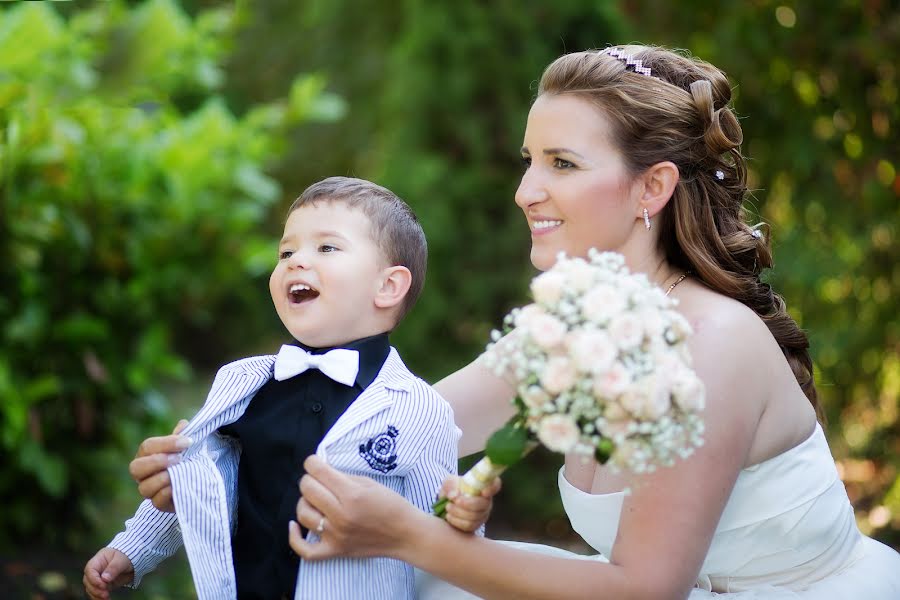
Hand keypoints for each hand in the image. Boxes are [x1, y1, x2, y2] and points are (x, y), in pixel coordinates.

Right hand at [83, 547, 133, 599]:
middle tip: (105, 594)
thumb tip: (105, 578)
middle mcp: (95, 570)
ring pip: (91, 589)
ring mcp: (98, 579)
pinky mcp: (103, 586)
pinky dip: (99, 598)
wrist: (132, 560)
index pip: (90, 570)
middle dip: (95, 589)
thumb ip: (114, 567)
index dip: (94, 579)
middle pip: (88, 581)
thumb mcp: (121, 559)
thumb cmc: (126, 555)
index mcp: (97, 560)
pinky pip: (97, 593)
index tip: (103, 585)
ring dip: (96, 595)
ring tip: (106, 599)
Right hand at [129, 419, 190, 511]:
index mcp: (146, 455)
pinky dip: (167, 493)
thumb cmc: (186, 459)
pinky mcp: (159, 504)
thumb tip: (184, 425)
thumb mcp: (186, 446)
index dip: (167, 443)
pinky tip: (178, 485)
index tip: (188, 441)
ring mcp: (149, 490)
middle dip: (158, 461)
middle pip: (136, 468)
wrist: (195, 480)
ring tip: (179, 471)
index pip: (147, 447)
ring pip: (144, 487)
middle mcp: (142, 474)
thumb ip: (183, 435)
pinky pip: (157, 501)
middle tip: (178, 458)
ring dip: (162, 478)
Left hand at [287, 455, 424, 560]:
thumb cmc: (391, 505)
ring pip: (303, 514)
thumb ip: (343, 477)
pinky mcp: (335, 551)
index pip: (318, 472)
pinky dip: (294, 537)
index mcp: (352, 494)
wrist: (405, 534)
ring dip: (305, 502)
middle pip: (308, 490)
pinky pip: (305, 549)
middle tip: (318, 479)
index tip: (315, 462)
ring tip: (314, 499)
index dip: (312, 463)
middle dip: (310, 479)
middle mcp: (341, 515)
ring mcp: (336, 535)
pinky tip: (294, 524)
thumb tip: (321, 472)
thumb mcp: (369, 483)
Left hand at [440, 474, 500, 532]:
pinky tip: (449, 516)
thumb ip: (451, 485)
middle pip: (484, 504)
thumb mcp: (449, 482)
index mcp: (483, 486)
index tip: (483, 492)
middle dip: (468, 503)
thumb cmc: (452, 489)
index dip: (492, 488)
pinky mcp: (476, 525)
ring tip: (448, 506)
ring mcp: (483, 514)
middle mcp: (487, 501)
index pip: (495, 484)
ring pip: (475, 516)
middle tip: (455, 501)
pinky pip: (469, 525)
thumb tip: (454, 495)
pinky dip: (456, 521)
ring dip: (458, 512)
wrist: (447, 503)